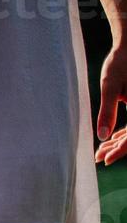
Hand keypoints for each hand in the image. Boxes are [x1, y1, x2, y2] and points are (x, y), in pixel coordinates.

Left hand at [97, 43, 126, 166]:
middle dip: (118, 149)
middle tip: (97, 158)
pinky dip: (123, 132)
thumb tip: (102, 137)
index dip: (120, 151)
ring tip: (99, 152)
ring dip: (120, 142)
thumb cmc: (120, 62)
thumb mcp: (110, 86)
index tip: (104, 160)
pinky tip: (110, 139)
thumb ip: (107, 111)